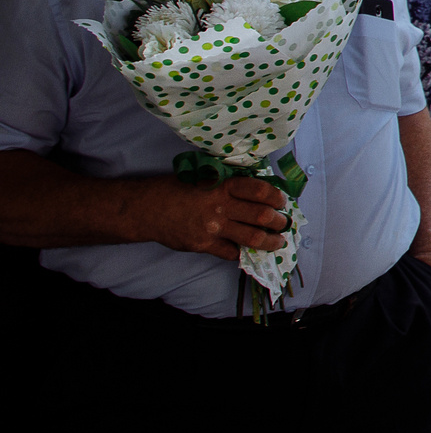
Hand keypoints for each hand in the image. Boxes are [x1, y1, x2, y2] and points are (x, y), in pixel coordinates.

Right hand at [135, 175, 288, 258]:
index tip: (282, 202)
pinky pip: (231, 253)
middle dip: (279, 222)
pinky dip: (241, 253)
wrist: (146, 209)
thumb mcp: (205, 179)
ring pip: (253, 238)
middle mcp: (221, 206)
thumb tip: (259, 195)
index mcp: (223, 186)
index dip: (277, 197)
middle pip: (262, 216)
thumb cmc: (176, 190)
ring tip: (277, 242)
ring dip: (271, 241)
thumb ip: (229, 186)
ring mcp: (212, 227)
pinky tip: (246, 251)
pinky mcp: (203, 244)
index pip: (260, 190)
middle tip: (284, 224)